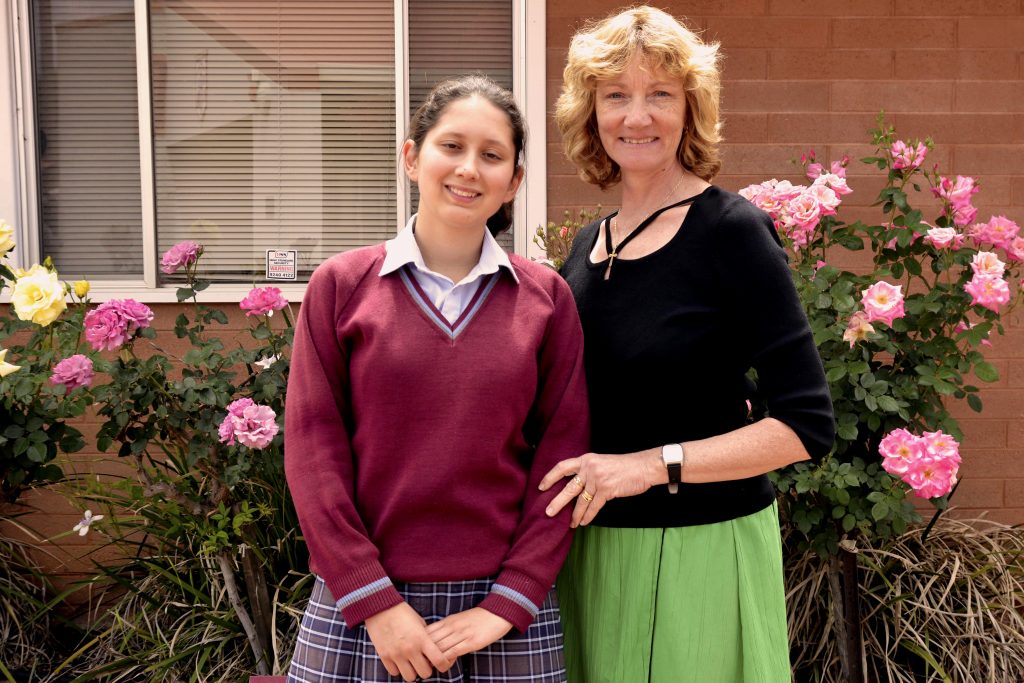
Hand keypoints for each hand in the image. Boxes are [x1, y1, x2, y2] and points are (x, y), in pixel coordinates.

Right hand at [364, 602, 450, 680]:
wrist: (380, 607)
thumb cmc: (402, 613)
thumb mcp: (420, 623)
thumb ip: (427, 638)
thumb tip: (433, 652)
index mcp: (422, 639)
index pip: (439, 660)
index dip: (443, 665)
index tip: (442, 664)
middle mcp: (410, 649)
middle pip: (425, 674)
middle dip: (426, 669)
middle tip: (423, 662)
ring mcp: (396, 654)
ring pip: (410, 677)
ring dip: (412, 671)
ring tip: (410, 663)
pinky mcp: (384, 656)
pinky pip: (394, 673)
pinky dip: (398, 669)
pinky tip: (399, 660)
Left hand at [426, 607, 512, 658]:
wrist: (497, 613)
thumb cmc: (478, 618)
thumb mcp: (458, 619)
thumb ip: (447, 628)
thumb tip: (435, 639)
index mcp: (448, 620)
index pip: (427, 632)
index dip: (421, 643)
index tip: (420, 652)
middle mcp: (452, 626)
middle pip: (430, 641)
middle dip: (424, 653)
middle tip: (422, 662)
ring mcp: (461, 634)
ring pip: (440, 648)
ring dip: (434, 659)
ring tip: (432, 666)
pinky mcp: (471, 642)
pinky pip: (453, 652)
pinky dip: (446, 660)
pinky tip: (446, 664)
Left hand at [538, 450, 663, 526]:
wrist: (643, 467)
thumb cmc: (624, 466)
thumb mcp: (602, 462)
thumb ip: (588, 471)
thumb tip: (576, 486)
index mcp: (586, 459)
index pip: (562, 467)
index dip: (550, 477)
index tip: (541, 486)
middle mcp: (589, 468)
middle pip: (568, 487)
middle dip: (557, 502)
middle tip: (547, 512)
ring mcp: (597, 479)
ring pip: (581, 501)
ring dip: (574, 514)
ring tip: (569, 524)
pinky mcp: (607, 490)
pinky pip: (594, 506)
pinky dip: (588, 516)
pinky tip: (584, 522)